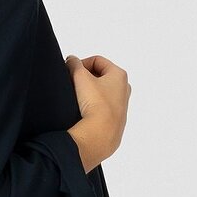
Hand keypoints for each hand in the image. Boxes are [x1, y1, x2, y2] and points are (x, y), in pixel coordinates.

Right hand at [66, 53, 130, 172]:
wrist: (100, 135)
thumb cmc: (95, 104)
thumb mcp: (80, 77)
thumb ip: (74, 64)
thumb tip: (71, 60)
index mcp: (119, 75)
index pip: (97, 61)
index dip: (81, 64)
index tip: (71, 72)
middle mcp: (124, 90)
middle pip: (101, 77)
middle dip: (86, 79)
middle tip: (74, 85)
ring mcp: (122, 108)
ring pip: (102, 95)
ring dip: (90, 95)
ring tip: (79, 101)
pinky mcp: (116, 123)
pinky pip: (102, 111)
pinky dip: (94, 109)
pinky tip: (85, 114)